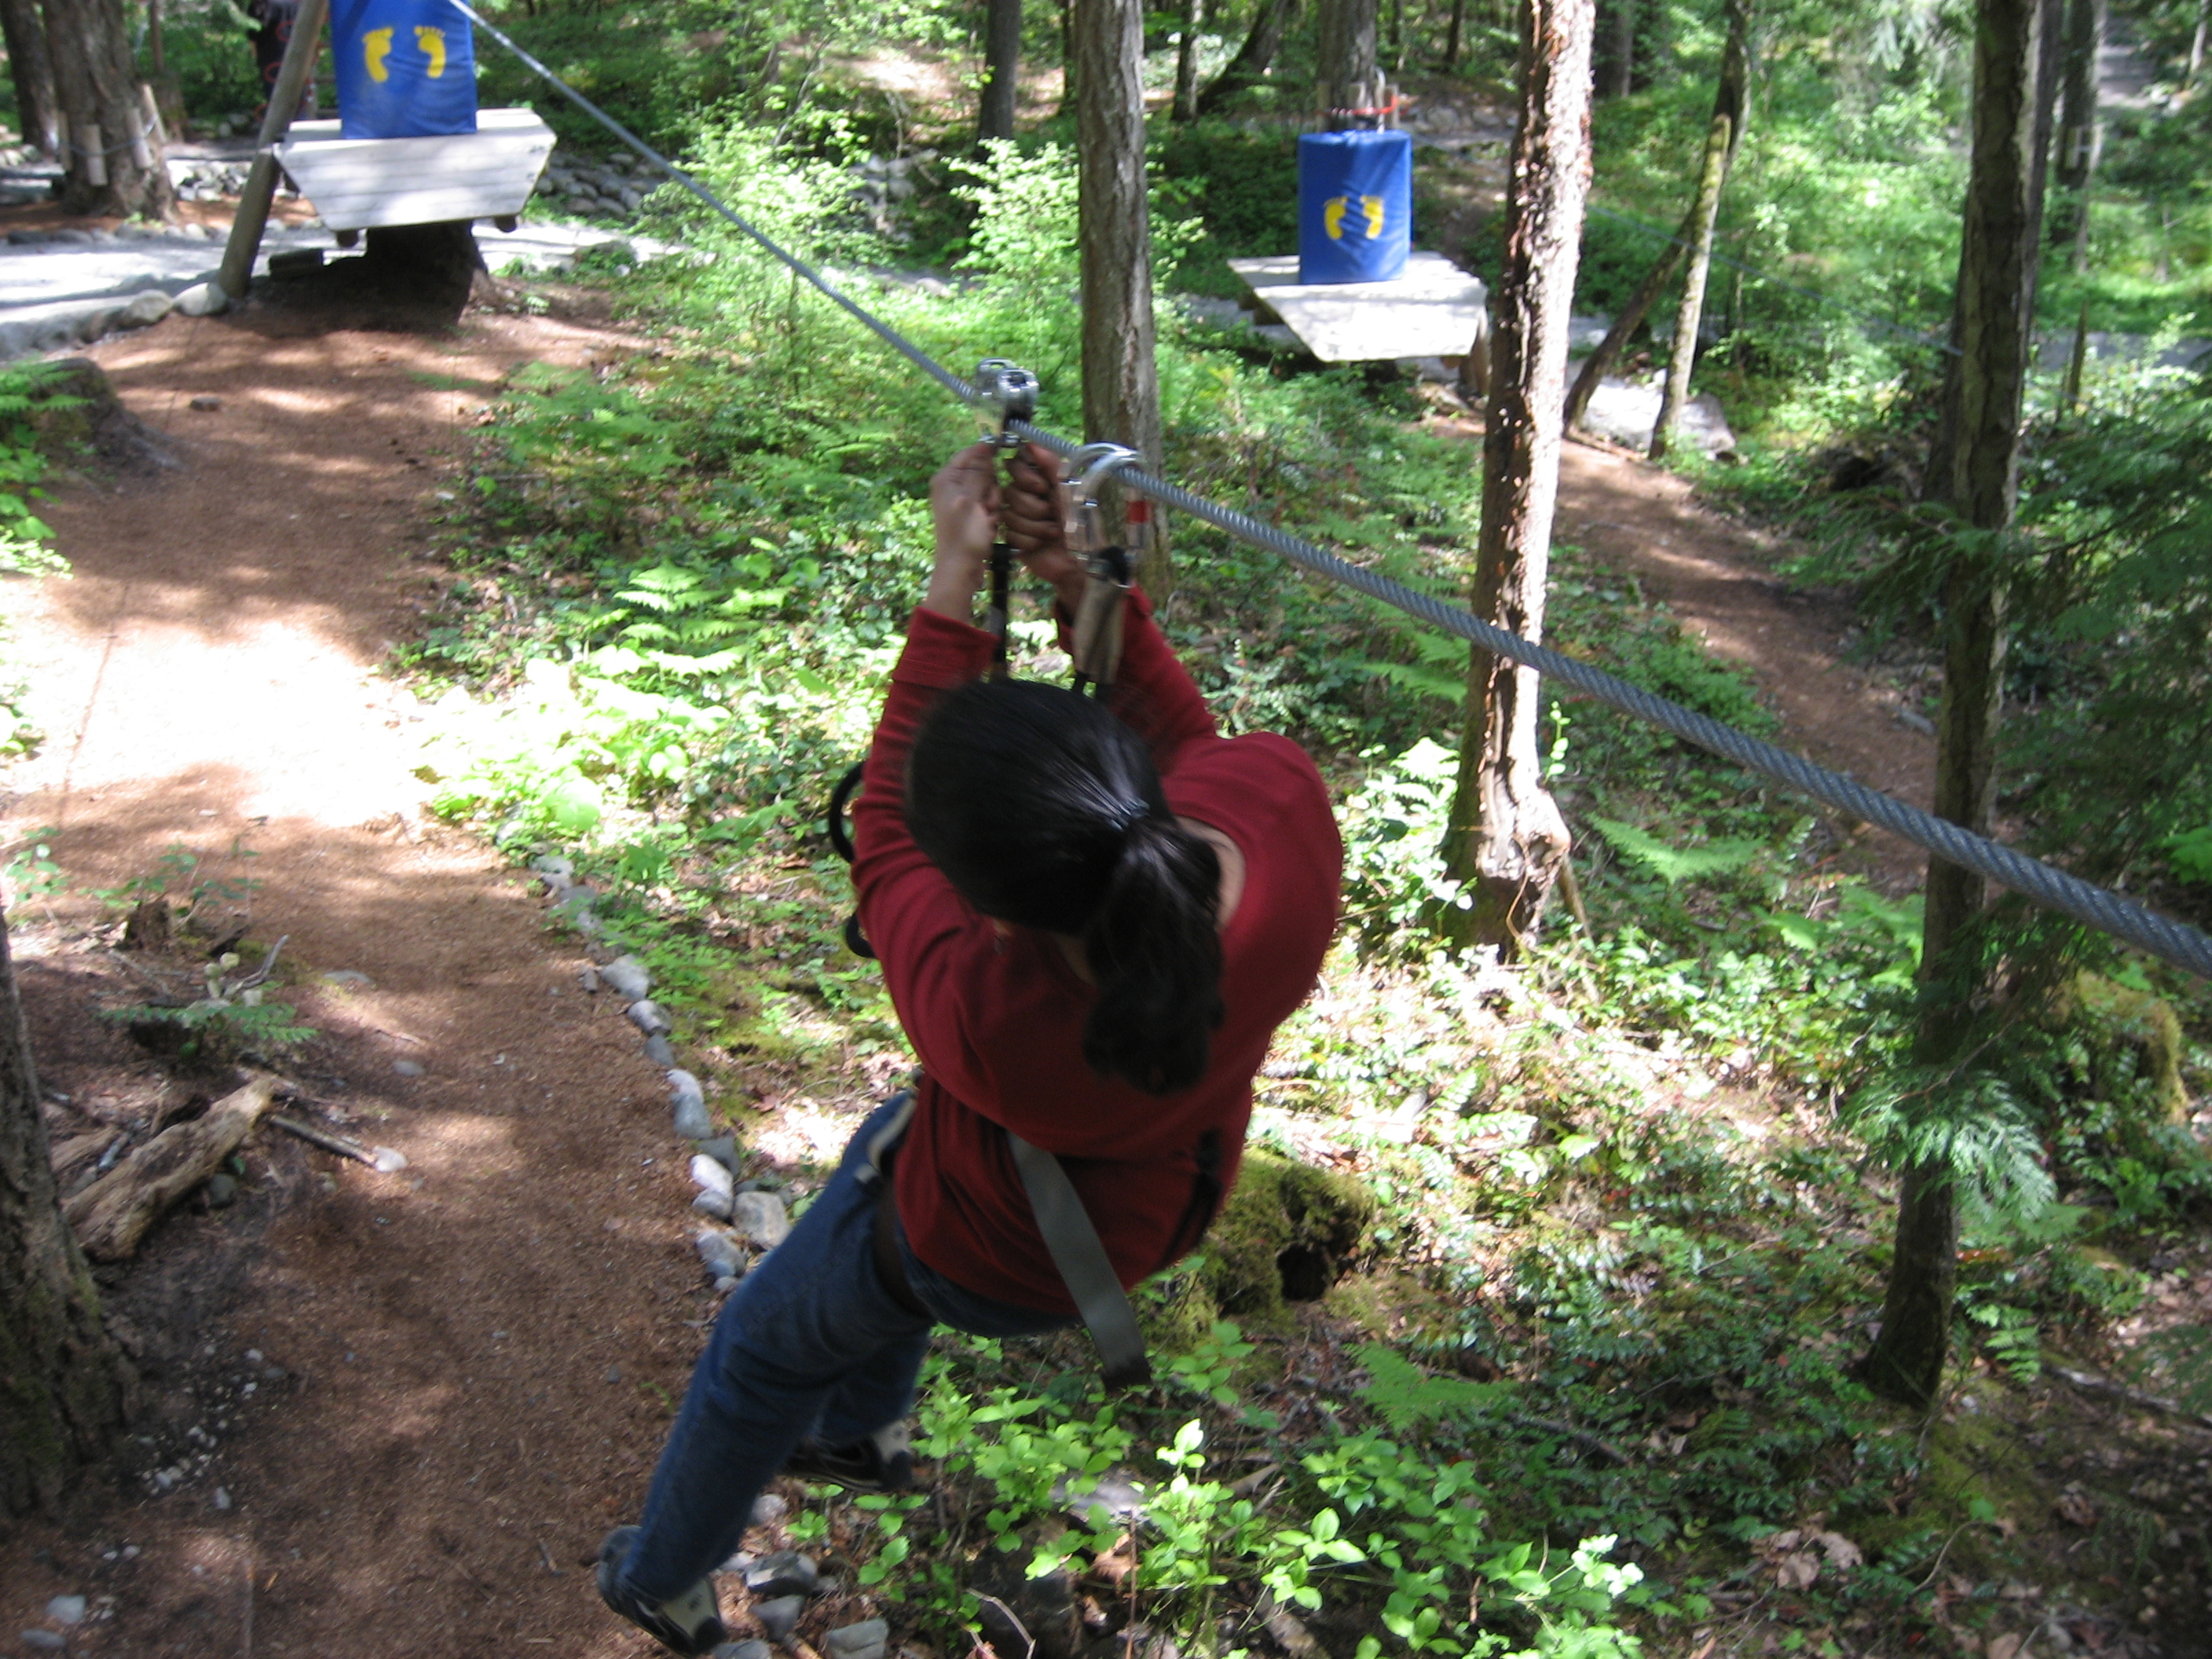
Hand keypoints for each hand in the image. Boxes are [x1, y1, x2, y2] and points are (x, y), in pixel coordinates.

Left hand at [922, 443, 1001, 620]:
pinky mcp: (971, 514)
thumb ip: (979, 472)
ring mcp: (963, 501)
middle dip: (990, 487)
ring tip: (986, 519)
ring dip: (993, 502)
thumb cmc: (964, 535)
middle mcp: (953, 486)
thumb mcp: (972, 499)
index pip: (969, 453)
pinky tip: (988, 525)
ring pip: (990, 488)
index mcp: (946, 478)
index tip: (1004, 456)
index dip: (986, 453)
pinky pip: (989, 504)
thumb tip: (985, 445)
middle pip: (982, 471)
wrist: (961, 568)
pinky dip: (992, 514)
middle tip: (986, 505)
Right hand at [1001, 442, 1086, 614]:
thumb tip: (1030, 443)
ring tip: (1053, 533)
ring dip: (1035, 526)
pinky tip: (1042, 544)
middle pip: (1010, 491)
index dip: (1024, 476)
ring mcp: (1018, 518)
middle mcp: (1025, 497)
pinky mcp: (1014, 539)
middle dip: (1034, 507)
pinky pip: (1010, 534)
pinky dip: (1030, 540)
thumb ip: (1051, 465)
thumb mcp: (1069, 490)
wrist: (1079, 561)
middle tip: (1052, 514)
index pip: (1015, 465)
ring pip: (1010, 515)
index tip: (1041, 487)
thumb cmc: (1080, 524)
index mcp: (1038, 481)